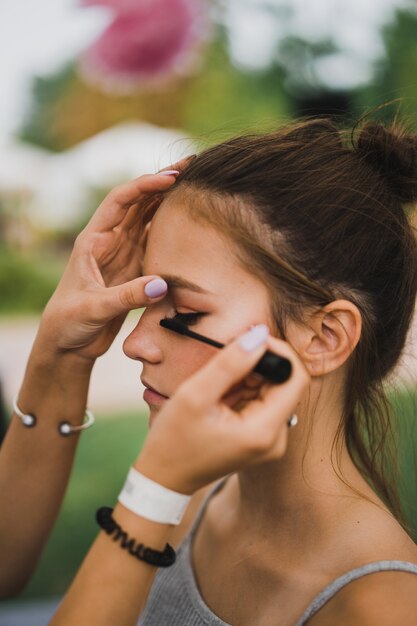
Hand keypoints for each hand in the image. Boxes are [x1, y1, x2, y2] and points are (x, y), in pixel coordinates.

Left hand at [36, 166, 186, 362]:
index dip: (145, 185)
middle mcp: (110, 241)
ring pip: (149, 219)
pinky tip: (190, 221)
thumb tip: (162, 284)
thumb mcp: (95, 308)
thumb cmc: (69, 322)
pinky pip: (156, 243)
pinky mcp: (135, 270)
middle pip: (139, 202)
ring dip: (169, 201)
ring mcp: (124, 254)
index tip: (171, 178)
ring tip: (196, 185)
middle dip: (162, 182)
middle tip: (192, 166)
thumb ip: (127, 296)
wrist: (68, 344)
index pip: (120, 201)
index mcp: (93, 240)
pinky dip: (172, 230)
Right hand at [135, 325, 309, 494]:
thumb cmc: (174, 440)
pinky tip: (220, 396)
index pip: (295, 378)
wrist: (163, 478)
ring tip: (217, 385)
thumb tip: (259, 334)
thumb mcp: (195, 395)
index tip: (251, 339)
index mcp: (264, 431)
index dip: (279, 351)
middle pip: (285, 384)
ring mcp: (269, 440)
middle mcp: (276, 438)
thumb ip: (230, 363)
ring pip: (272, 390)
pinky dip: (244, 390)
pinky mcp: (260, 437)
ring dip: (249, 377)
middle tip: (226, 359)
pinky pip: (262, 402)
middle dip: (259, 364)